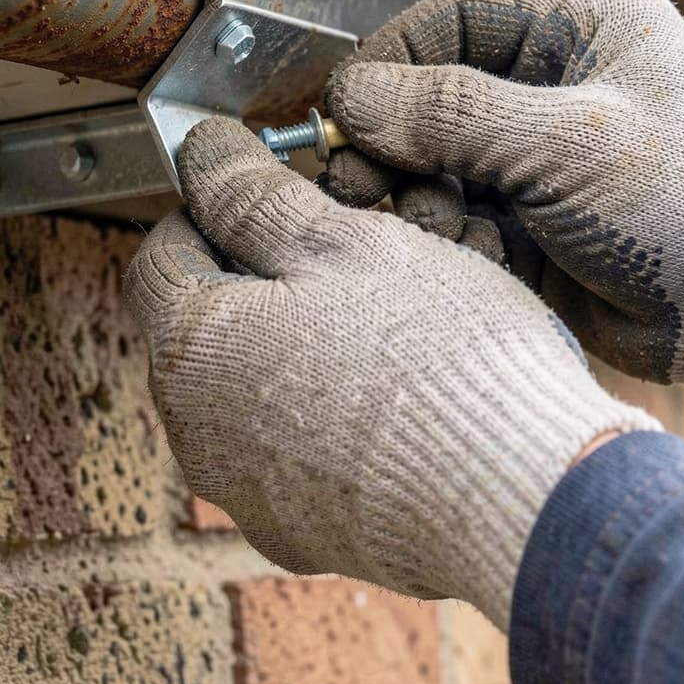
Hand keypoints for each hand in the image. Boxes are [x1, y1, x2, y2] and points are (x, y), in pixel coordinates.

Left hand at [125, 118, 657, 627]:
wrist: (523, 503)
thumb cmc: (437, 363)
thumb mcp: (340, 245)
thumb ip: (252, 196)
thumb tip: (201, 153)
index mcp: (193, 352)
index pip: (160, 255)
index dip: (206, 211)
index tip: (260, 198)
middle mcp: (199, 434)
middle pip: (203, 323)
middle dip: (253, 276)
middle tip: (331, 255)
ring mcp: (248, 491)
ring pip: (246, 384)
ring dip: (288, 339)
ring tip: (369, 319)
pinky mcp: (299, 530)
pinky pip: (286, 445)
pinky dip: (315, 406)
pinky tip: (380, 391)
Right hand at [326, 0, 683, 390]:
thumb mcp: (568, 143)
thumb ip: (452, 114)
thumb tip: (351, 98)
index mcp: (579, 32)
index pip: (453, 18)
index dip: (389, 56)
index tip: (343, 107)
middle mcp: (550, 89)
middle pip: (431, 95)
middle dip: (390, 140)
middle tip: (353, 180)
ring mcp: (537, 159)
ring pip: (435, 162)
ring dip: (415, 194)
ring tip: (429, 223)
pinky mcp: (528, 222)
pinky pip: (456, 217)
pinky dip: (448, 236)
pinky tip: (471, 253)